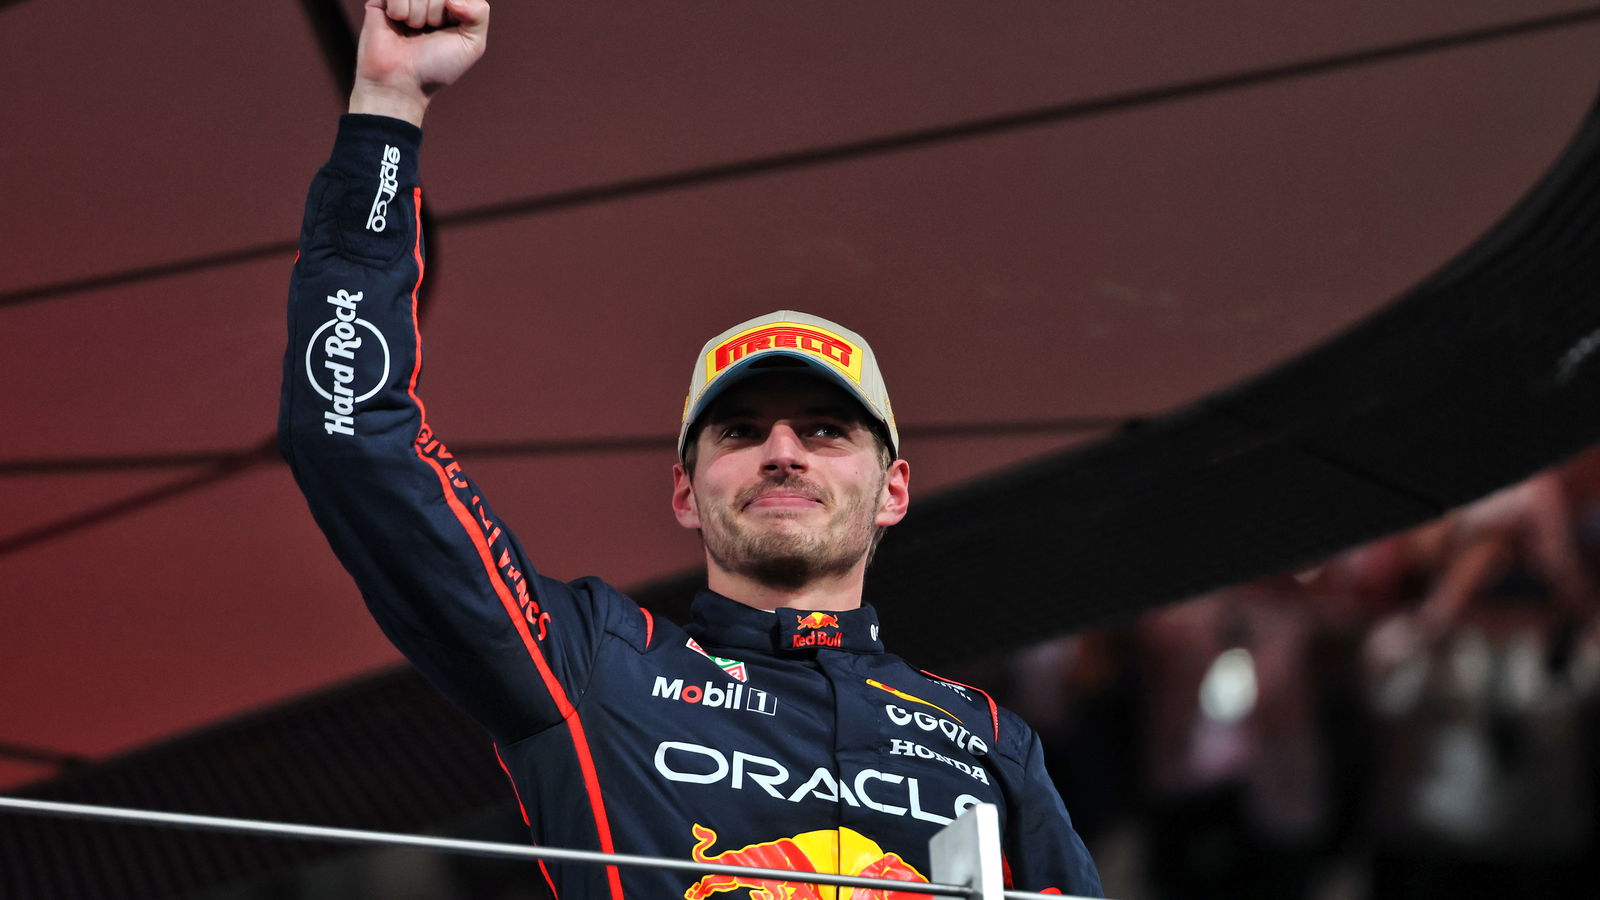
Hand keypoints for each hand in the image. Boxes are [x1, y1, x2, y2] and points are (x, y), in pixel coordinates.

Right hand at [349, 0, 490, 126]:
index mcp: (451, 3)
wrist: (401, 83)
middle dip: (436, 14)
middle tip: (427, 32)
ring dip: (417, 16)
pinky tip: (396, 22)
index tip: (449, 30)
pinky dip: (400, 11)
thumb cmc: (436, 66)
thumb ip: (479, 13)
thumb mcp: (472, 45)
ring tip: (411, 30)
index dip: (458, 10)